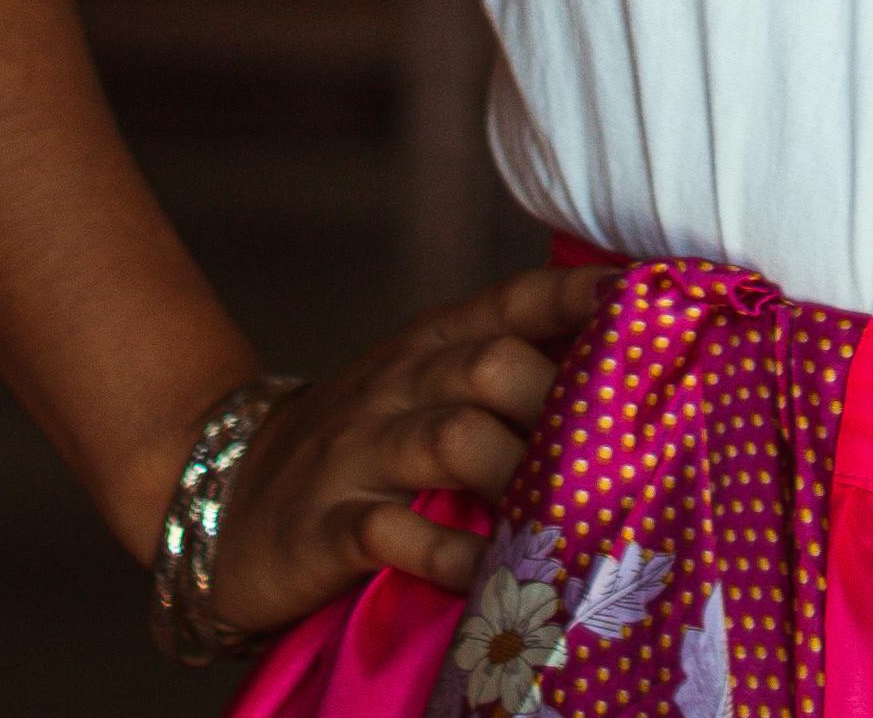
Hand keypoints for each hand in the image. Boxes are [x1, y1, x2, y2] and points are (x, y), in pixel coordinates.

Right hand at [202, 264, 604, 634]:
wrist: (228, 494)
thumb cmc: (361, 444)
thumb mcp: (423, 388)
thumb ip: (501, 375)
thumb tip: (618, 376)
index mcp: (430, 345)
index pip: (512, 301)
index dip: (576, 297)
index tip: (644, 299)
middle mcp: (400, 384)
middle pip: (492, 364)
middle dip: (558, 403)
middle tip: (613, 452)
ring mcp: (360, 452)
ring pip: (451, 437)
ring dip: (515, 474)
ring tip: (563, 516)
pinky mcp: (327, 525)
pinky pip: (393, 531)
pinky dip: (448, 553)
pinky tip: (491, 573)